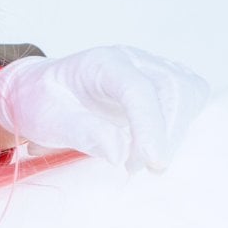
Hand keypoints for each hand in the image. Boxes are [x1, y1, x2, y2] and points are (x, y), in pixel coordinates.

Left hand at [0, 46, 211, 171]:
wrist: (39, 91)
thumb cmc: (41, 101)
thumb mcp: (46, 118)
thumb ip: (81, 132)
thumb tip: (120, 152)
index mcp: (101, 63)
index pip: (137, 89)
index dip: (150, 125)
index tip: (152, 161)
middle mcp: (132, 60)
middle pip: (173, 88)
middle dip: (166, 133)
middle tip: (138, 167)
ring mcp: (150, 69)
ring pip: (188, 92)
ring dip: (176, 131)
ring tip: (142, 161)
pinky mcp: (161, 85)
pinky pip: (189, 99)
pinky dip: (180, 125)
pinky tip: (155, 146)